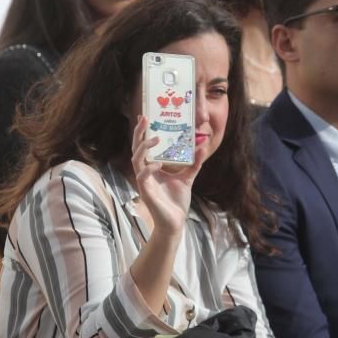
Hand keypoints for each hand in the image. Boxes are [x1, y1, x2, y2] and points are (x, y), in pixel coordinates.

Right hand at [130, 116, 205, 235]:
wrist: (175, 222)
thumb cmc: (176, 201)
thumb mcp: (188, 177)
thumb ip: (193, 163)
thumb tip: (202, 146)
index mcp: (152, 167)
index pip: (143, 146)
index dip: (142, 132)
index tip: (145, 116)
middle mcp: (145, 172)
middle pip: (136, 149)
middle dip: (138, 133)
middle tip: (144, 118)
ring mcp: (144, 182)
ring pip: (136, 160)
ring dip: (143, 148)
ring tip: (154, 139)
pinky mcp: (146, 192)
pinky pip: (143, 177)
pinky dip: (149, 169)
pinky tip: (158, 164)